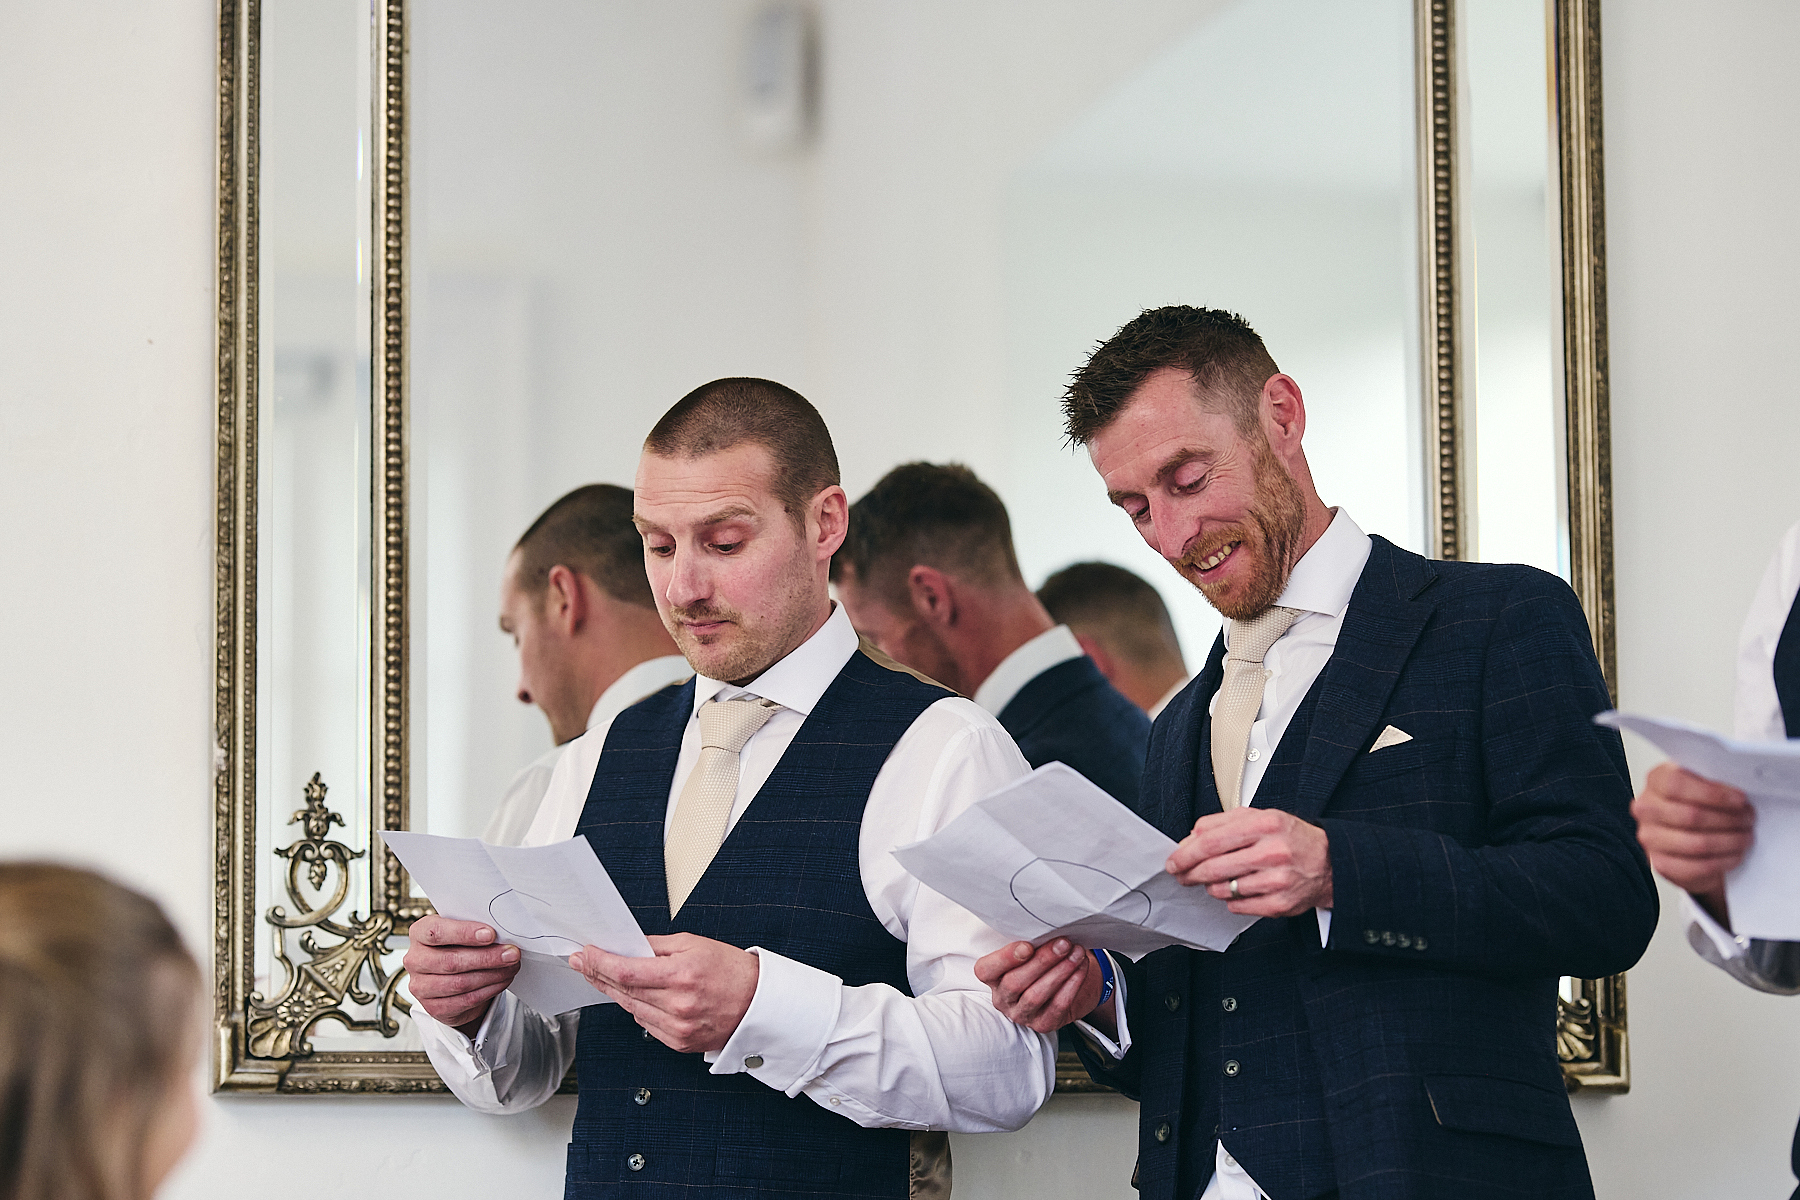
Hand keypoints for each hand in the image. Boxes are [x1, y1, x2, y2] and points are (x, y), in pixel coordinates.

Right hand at [403, 916, 520, 1034]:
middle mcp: (415, 960)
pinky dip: (490, 989)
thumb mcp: (461, 932)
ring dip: (492, 975)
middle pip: (451, 961)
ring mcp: (421, 986)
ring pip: (461, 983)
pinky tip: (503, 980)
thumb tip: (503, 933)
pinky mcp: (434, 1007)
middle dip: (487, 957)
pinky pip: (466, 1000)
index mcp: (419, 933)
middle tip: (512, 953)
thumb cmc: (458, 946)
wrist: (451, 977)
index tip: (491, 934)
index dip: (464, 933)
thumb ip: (474, 929)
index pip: (437, 932)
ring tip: (511, 966)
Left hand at [570, 933, 758, 1053]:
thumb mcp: (695, 945)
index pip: (626, 971)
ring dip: (613, 992)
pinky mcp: (679, 1043)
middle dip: (597, 974)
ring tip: (603, 977)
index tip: (585, 954)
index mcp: (681, 976)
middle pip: (622, 991)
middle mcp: (678, 1005)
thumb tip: (628, 946)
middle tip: (582, 963)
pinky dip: (636, 1009)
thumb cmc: (733, 971)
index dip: (600, 962)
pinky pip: (645, 1024)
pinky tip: (635, 996)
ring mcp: (677, 1028)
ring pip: (630, 1009)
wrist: (760, 1004)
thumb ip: (657, 946)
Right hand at [974, 938, 1105, 1034]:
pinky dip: (1071, 985)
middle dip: (1042, 961)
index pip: (986, 970)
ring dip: (1059, 971)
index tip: (1027, 946)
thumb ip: (1029, 942)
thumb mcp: (1030, 951)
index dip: (1004, 959)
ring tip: (1076, 953)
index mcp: (993, 978)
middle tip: (1063, 943)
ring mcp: (1021, 1015)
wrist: (1065, 984)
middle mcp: (1003, 999)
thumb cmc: (1042, 961)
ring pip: (1036, 995)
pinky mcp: (1042, 1024)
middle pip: (1015, 982)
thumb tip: (1045, 928)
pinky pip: (1057, 1005)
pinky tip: (1080, 968)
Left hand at [1166, 807, 1332, 916]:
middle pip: (1213, 867)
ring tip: (1215, 880)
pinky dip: (1230, 900)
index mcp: (1265, 824)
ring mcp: (1277, 880)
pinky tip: (1237, 889)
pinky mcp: (1280, 904)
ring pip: (1222, 889)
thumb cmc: (1290, 838)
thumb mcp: (1259, 817)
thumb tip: (1190, 838)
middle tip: (1183, 874)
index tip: (1174, 860)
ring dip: (1210, 886)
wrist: (1329, 862)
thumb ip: (1222, 823)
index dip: (1185, 853)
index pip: (1210, 841)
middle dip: (1190, 873)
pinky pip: (1238, 906)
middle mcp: (1272, 852)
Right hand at [1631, 761, 1753, 925]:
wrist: (1691, 838)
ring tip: (1746, 837)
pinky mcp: (1660, 864)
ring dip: (1730, 841)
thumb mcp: (1705, 785)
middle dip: (1728, 819)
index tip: (1741, 799)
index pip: (1677, 784)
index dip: (1713, 793)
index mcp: (1656, 780)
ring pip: (1696, 843)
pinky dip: (1723, 861)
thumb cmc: (1702, 805)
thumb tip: (1741, 790)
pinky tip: (1735, 855)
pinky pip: (1696, 866)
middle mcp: (1646, 808)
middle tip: (1749, 820)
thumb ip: (1715, 782)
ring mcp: (1649, 837)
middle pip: (1690, 815)